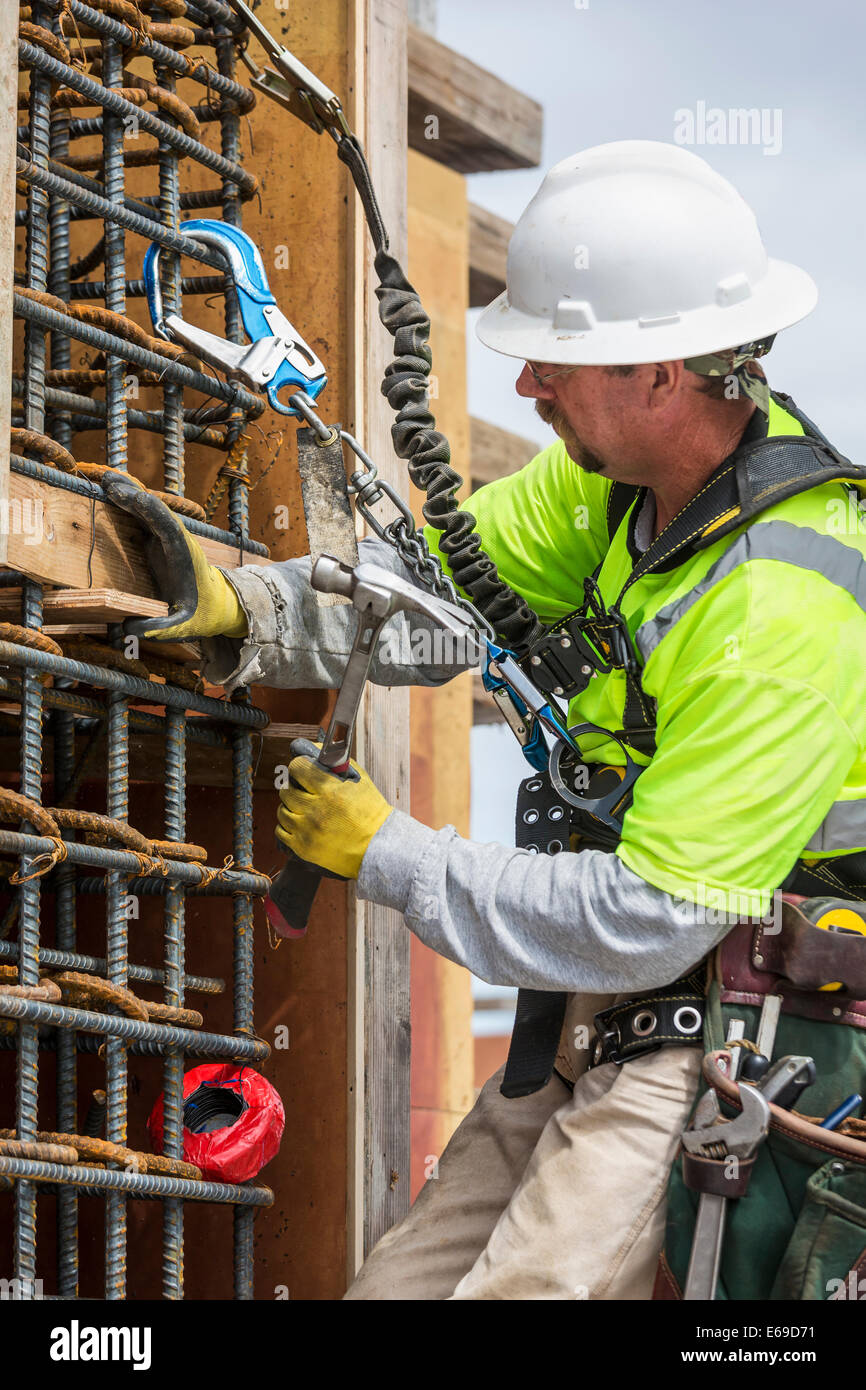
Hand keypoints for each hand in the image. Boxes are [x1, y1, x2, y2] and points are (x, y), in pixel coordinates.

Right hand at [100, 470, 246, 641]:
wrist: (218, 603)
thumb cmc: (202, 614)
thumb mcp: (183, 627)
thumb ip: (159, 629)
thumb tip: (127, 630)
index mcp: (184, 555)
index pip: (168, 526)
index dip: (150, 510)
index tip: (131, 496)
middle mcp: (177, 540)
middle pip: (156, 511)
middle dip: (134, 494)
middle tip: (108, 482)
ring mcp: (168, 538)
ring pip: (149, 510)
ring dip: (129, 495)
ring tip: (105, 481)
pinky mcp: (160, 541)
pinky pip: (144, 518)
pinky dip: (128, 505)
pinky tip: (111, 495)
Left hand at [276, 748, 392, 878]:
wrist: (377, 846)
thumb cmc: (370, 811)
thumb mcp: (359, 779)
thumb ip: (335, 763)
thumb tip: (312, 749)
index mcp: (329, 790)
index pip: (297, 768)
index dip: (299, 766)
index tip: (302, 770)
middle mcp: (315, 810)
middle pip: (286, 790)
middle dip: (294, 787)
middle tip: (303, 790)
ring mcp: (307, 831)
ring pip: (282, 811)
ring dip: (291, 807)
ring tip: (304, 809)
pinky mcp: (303, 848)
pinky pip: (281, 831)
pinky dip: (288, 826)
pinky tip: (301, 823)